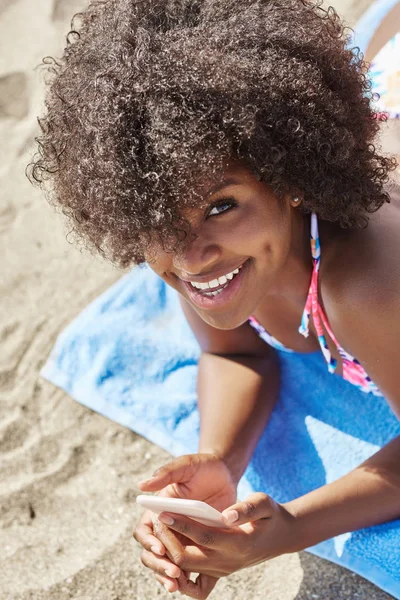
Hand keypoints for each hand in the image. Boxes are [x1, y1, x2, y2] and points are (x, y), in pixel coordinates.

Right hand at [133, 453, 237, 593]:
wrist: (223, 474)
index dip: (149, 541)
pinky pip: (186, 567)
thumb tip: (141, 485)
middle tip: (173, 573)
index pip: (144, 531)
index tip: (161, 548)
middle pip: (150, 553)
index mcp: (158, 509)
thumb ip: (166, 473)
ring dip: (167, 576)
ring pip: (165, 564)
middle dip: (158, 565)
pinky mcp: (196, 546)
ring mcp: (180, 538)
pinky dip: (185, 579)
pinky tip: (190, 584)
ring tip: (177, 584)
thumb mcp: (186, 465)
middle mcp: (165, 527)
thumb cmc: (202, 466)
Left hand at [154, 492, 297, 598]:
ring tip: (160, 527)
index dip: (181, 525)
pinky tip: (169, 547)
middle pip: (188, 559)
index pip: (203, 537)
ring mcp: (222, 569)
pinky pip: (193, 577)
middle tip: (158, 518)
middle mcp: (228, 562)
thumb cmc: (271, 515)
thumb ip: (247, 509)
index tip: (163, 511)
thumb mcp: (264, 503)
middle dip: (169, 539)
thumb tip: (226, 515)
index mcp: (239, 544)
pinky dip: (178, 566)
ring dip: (169, 550)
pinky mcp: (218, 571)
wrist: (281, 536)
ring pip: (186, 568)